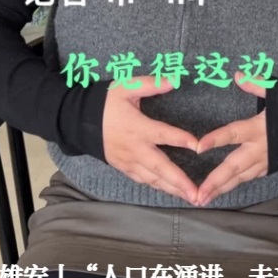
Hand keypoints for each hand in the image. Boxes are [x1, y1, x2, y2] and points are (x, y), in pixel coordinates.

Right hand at [102, 76, 199, 204]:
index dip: (181, 139)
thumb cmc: (105, 102)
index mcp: (137, 127)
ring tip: (190, 197)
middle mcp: (135, 148)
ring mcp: (128, 161)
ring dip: (172, 189)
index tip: (198, 146)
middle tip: (196, 194)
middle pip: (160, 167)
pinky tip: (170, 191)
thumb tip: (175, 80)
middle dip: (179, 181)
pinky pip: (143, 180)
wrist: (80, 122)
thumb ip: (151, 84)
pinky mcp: (123, 167)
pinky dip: (157, 186)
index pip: (163, 134)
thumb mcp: (126, 87)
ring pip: (153, 179)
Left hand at [195, 73, 267, 205]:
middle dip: (215, 181)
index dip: (215, 139)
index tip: (198, 147)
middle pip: (234, 166)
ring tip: (204, 199)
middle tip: (198, 195)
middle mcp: (260, 148)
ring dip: (222, 188)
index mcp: (258, 128)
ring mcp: (265, 160)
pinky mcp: (270, 167)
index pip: (233, 133)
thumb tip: (237, 76)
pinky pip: (249, 177)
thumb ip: (256, 84)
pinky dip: (235, 184)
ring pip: (240, 178)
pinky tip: (223, 189)